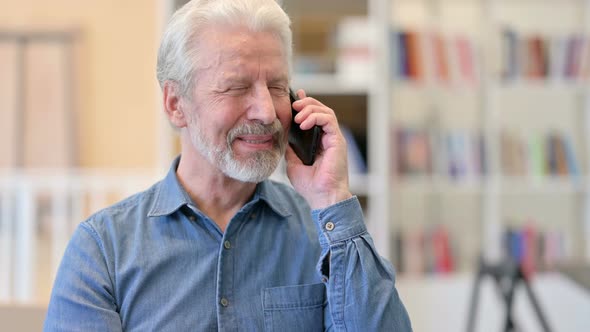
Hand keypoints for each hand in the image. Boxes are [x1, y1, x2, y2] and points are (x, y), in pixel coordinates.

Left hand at [285, 89, 352, 209]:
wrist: (322, 197)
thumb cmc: (310, 185)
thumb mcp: (293, 163)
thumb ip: (291, 148)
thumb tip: (282, 136)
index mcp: (319, 141)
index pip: (314, 116)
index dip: (305, 104)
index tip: (294, 97)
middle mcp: (328, 137)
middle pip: (320, 109)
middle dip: (306, 103)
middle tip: (294, 104)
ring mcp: (334, 138)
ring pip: (325, 111)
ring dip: (310, 109)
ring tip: (298, 115)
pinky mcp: (337, 140)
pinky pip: (329, 119)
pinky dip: (316, 117)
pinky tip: (304, 124)